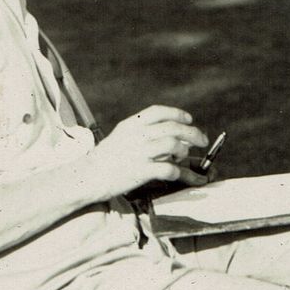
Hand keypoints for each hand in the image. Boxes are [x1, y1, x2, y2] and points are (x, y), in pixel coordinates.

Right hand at [88, 105, 208, 199]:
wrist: (88, 177)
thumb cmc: (106, 160)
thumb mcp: (121, 138)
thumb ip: (142, 134)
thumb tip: (171, 138)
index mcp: (131, 125)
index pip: (158, 112)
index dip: (177, 114)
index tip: (189, 119)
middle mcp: (136, 135)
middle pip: (173, 128)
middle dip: (192, 133)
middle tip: (202, 140)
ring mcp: (139, 153)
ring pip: (174, 145)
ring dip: (184, 152)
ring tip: (184, 158)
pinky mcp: (141, 171)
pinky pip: (169, 169)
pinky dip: (180, 173)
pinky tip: (181, 175)